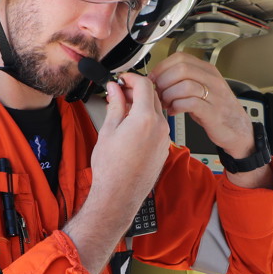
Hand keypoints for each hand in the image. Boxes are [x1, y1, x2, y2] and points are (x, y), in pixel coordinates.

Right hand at [66, 72, 170, 272]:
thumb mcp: (108, 130)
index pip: (145, 85)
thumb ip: (115, 105)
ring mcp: (164, 138)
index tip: (121, 79)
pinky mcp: (163, 148)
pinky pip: (158, 126)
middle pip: (153, 96)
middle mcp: (159, 127)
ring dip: (142, 105)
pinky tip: (131, 126)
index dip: (131, 78)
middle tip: (119, 92)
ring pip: (156, 111)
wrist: (119, 195)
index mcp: (145, 119)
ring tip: (123, 110)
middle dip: (137, 90)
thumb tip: (115, 89)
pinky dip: (147, 119)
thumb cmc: (111, 169)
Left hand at [149, 51, 252, 158]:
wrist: (237, 129)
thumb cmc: (216, 109)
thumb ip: (184, 80)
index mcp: (207, 70)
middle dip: (164, 81)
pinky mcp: (213, 112)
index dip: (162, 67)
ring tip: (166, 103)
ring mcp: (214, 95)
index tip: (154, 77)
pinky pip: (190, 103)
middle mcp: (212, 80)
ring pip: (184, 85)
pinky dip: (177, 107)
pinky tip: (174, 111)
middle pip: (181, 69)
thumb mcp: (202, 88)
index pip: (180, 57)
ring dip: (169, 95)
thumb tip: (159, 77)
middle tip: (159, 92)